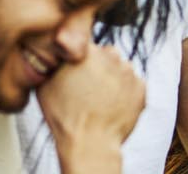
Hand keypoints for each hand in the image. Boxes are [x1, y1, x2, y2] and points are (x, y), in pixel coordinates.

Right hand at [38, 44, 144, 172]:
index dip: (80, 58)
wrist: (90, 142)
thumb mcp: (46, 84)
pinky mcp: (142, 86)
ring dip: (113, 78)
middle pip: (106, 54)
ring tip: (99, 98)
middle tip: (88, 87)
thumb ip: (55, 61)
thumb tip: (58, 54)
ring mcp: (129, 71)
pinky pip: (133, 83)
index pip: (85, 44)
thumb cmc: (64, 116)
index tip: (76, 71)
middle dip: (99, 66)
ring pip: (121, 68)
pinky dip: (125, 91)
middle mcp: (111, 56)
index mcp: (87, 50)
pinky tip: (112, 104)